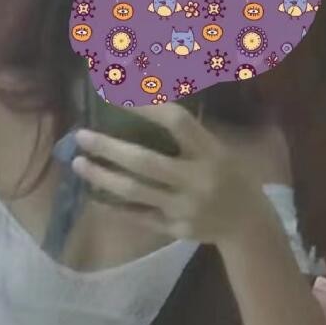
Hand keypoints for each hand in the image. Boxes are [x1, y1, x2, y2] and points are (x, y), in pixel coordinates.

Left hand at [72, 103, 261, 244]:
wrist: (247, 225)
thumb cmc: (231, 177)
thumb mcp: (220, 149)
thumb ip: (189, 134)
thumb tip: (147, 102)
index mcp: (211, 153)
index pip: (176, 123)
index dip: (146, 107)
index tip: (116, 95)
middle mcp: (197, 180)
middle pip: (146, 162)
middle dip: (109, 148)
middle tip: (81, 136)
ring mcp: (184, 208)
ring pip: (135, 192)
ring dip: (102, 177)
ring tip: (78, 163)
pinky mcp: (175, 229)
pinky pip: (138, 217)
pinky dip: (114, 206)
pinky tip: (93, 195)